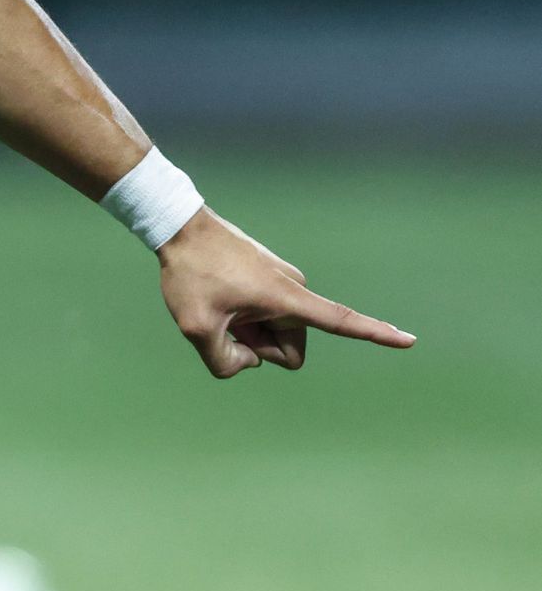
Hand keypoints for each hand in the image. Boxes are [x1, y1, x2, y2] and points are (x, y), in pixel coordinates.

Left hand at [157, 209, 414, 377]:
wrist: (179, 228)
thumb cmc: (189, 273)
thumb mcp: (195, 328)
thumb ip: (224, 363)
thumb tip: (250, 361)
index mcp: (287, 299)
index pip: (340, 321)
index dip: (375, 334)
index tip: (410, 340)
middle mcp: (295, 291)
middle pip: (289, 353)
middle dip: (259, 350)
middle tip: (224, 321)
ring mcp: (284, 286)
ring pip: (273, 338)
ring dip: (247, 333)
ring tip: (220, 305)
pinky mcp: (271, 283)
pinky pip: (263, 319)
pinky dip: (241, 319)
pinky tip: (218, 297)